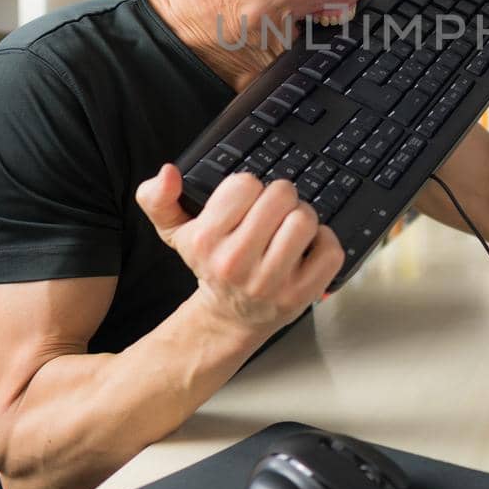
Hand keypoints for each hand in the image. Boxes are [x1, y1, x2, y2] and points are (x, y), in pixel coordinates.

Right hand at [134, 165, 344, 335]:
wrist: (230, 316)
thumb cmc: (211, 265)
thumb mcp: (177, 232)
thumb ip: (159, 199)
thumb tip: (168, 172)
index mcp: (206, 241)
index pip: (245, 184)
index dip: (248, 188)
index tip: (244, 204)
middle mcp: (236, 262)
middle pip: (281, 196)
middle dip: (280, 197)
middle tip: (273, 212)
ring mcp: (271, 282)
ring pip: (305, 220)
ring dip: (303, 217)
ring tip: (289, 228)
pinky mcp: (301, 295)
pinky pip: (330, 250)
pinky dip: (324, 242)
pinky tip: (306, 249)